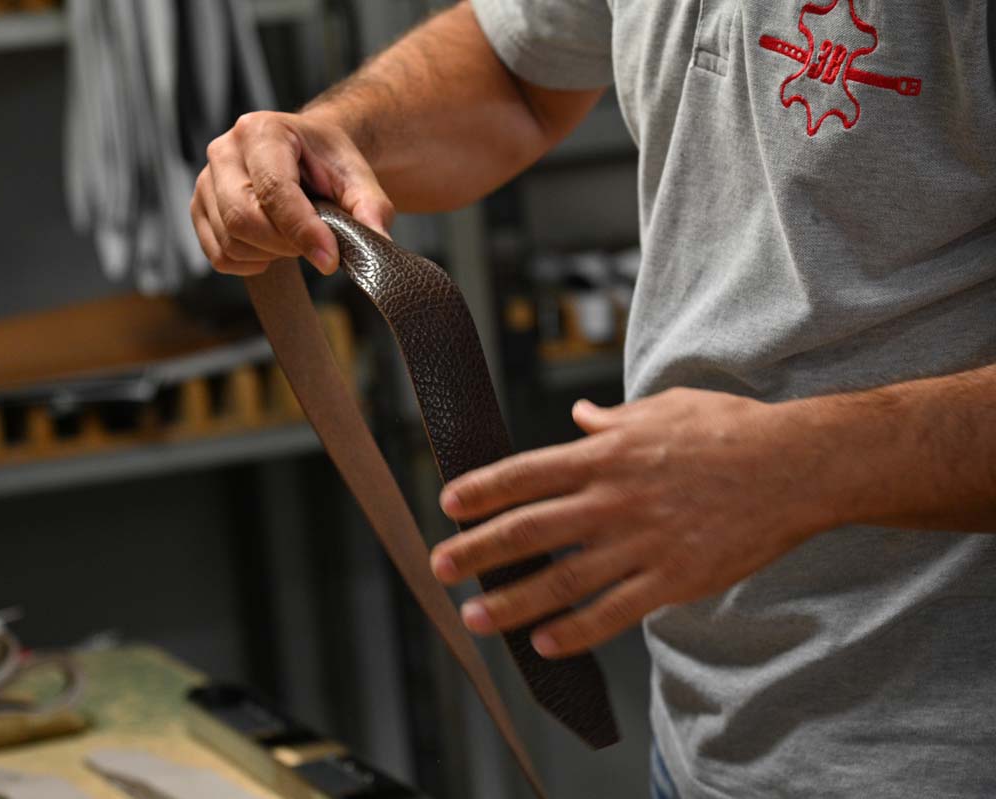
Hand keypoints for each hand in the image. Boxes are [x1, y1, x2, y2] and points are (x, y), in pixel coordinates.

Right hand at [190, 110, 393, 275]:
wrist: (304, 154)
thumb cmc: (326, 162)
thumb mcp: (356, 177)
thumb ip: (370, 207)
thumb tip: (377, 241)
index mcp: (262, 131)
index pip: (274, 189)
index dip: (302, 230)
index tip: (330, 260)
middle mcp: (224, 151)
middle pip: (243, 218)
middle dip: (285, 245)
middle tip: (316, 245)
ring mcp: (205, 182)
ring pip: (231, 242)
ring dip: (270, 255)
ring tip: (295, 238)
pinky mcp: (199, 210)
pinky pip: (219, 256)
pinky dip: (249, 263)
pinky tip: (271, 248)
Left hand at [429, 388, 839, 657]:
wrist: (797, 467)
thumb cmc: (732, 430)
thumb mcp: (666, 407)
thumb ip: (616, 418)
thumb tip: (581, 415)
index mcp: (608, 454)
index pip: (527, 473)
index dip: (482, 490)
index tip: (448, 505)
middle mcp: (614, 499)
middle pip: (529, 529)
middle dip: (479, 551)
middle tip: (440, 568)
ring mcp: (642, 543)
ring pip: (563, 579)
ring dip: (513, 602)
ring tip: (476, 619)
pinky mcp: (673, 579)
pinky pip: (614, 612)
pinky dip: (576, 631)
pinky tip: (545, 645)